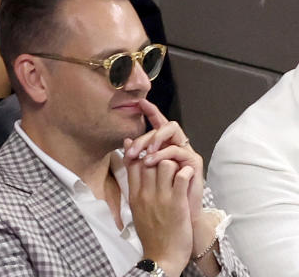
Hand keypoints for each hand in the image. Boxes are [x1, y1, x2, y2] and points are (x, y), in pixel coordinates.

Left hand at [123, 99, 203, 223]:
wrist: (178, 218)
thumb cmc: (161, 197)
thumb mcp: (144, 174)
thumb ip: (137, 157)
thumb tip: (126, 140)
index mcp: (164, 146)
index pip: (158, 124)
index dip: (151, 111)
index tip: (139, 102)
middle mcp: (176, 145)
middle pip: (161, 126)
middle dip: (144, 136)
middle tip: (131, 150)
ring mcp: (186, 152)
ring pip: (172, 131)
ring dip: (154, 140)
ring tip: (143, 156)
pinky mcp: (194, 162)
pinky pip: (177, 150)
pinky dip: (162, 154)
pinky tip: (151, 161)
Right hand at [127, 153, 193, 276]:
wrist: (162, 257)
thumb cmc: (151, 235)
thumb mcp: (136, 212)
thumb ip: (136, 193)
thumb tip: (135, 179)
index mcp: (134, 195)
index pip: (132, 163)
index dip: (139, 152)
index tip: (146, 148)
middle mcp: (145, 194)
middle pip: (148, 160)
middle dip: (158, 155)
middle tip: (169, 157)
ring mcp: (161, 198)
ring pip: (165, 164)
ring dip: (174, 163)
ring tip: (180, 169)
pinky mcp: (177, 204)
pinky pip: (181, 177)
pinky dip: (186, 172)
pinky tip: (189, 176)